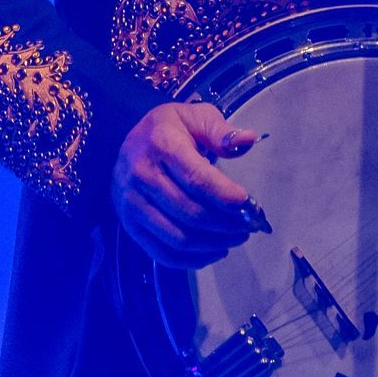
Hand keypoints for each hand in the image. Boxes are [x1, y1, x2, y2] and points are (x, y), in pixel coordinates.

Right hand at [114, 100, 259, 265]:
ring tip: (237, 236)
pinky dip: (194, 259)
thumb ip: (221, 131)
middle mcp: (142, 176)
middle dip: (226, 224)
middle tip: (250, 223)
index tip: (248, 203)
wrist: (127, 144)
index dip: (224, 195)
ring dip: (214, 243)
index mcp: (161, 145)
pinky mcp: (131, 226)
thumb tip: (248, 140)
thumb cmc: (168, 130)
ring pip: (179, 238)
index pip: (196, 178)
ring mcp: (133, 205)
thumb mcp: (195, 117)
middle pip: (191, 213)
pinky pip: (163, 253)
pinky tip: (215, 251)